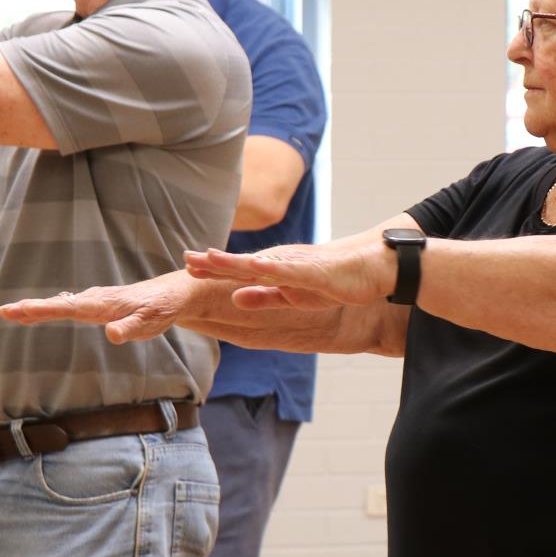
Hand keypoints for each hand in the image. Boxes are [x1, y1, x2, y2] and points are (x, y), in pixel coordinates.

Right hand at [0, 277, 196, 344]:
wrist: (171, 295)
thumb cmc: (160, 310)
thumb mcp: (150, 322)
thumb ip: (130, 328)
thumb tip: (111, 334)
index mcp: (102, 305)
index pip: (68, 308)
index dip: (43, 310)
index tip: (21, 310)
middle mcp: (94, 300)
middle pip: (57, 304)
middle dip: (31, 308)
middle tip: (4, 311)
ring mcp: (94, 301)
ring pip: (60, 304)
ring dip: (35, 309)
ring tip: (11, 313)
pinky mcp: (97, 304)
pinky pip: (67, 306)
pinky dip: (48, 309)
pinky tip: (34, 314)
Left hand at [183, 242, 393, 309]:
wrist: (370, 268)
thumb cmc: (331, 281)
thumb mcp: (292, 296)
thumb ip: (264, 297)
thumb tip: (233, 298)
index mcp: (274, 271)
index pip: (237, 271)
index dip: (211, 270)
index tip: (186, 268)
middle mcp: (281, 265)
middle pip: (242, 264)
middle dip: (214, 263)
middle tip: (186, 259)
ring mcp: (297, 267)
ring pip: (260, 264)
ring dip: (235, 261)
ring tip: (210, 258)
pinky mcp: (314, 272)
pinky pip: (290, 271)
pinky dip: (272, 269)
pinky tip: (254, 266)